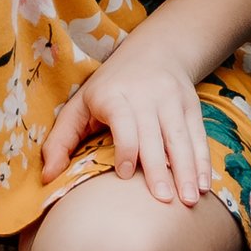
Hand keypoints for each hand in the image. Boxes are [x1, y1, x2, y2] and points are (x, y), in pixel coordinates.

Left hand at [40, 33, 212, 206]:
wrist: (156, 49)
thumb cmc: (108, 88)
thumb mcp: (79, 105)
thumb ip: (60, 141)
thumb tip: (47, 178)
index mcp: (113, 95)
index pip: (123, 120)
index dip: (125, 147)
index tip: (124, 173)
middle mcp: (145, 95)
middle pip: (153, 134)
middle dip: (159, 168)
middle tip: (163, 200)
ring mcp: (171, 99)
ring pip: (179, 137)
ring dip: (187, 169)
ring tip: (189, 199)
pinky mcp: (191, 105)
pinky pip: (197, 135)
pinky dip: (202, 161)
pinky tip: (204, 185)